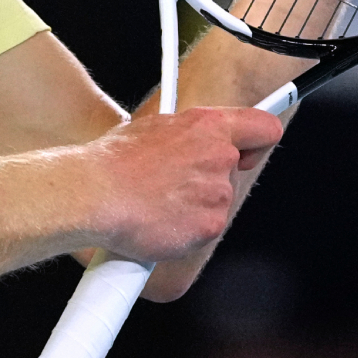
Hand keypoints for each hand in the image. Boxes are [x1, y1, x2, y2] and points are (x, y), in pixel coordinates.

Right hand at [83, 107, 283, 263]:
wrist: (93, 194)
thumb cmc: (113, 162)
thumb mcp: (154, 128)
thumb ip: (186, 136)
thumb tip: (188, 142)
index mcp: (209, 125)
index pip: (264, 128)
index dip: (258, 142)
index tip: (249, 151)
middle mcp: (221, 156)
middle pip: (235, 172)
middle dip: (210, 181)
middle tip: (176, 186)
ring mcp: (219, 192)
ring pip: (219, 202)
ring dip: (196, 207)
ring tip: (158, 204)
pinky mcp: (211, 226)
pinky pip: (206, 230)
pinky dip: (187, 232)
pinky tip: (160, 223)